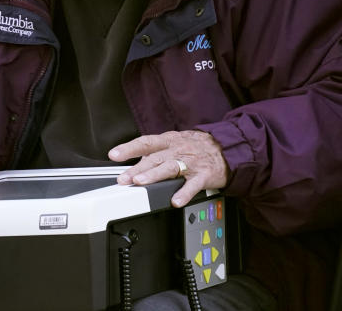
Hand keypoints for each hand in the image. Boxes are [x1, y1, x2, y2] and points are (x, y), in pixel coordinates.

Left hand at [109, 130, 228, 207]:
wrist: (228, 148)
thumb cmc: (197, 147)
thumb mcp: (175, 143)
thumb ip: (156, 153)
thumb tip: (135, 163)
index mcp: (169, 141)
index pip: (145, 142)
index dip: (128, 148)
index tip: (114, 155)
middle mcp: (178, 150)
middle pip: (155, 157)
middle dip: (137, 168)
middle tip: (123, 178)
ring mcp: (191, 162)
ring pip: (170, 168)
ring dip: (155, 175)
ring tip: (141, 183)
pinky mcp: (204, 175)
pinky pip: (193, 185)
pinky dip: (184, 193)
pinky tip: (175, 201)